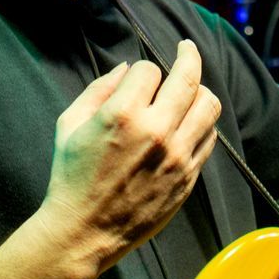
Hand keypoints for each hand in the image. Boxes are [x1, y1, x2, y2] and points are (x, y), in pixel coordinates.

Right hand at [39, 39, 221, 273]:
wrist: (83, 231)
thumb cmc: (71, 175)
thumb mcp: (70, 124)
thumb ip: (99, 89)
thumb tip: (127, 67)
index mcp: (122, 115)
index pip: (149, 70)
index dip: (142, 70)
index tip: (137, 79)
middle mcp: (156, 132)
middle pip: (188, 78)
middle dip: (188, 55)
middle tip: (187, 47)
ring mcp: (177, 156)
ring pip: (208, 105)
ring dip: (200, 90)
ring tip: (192, 87)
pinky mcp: (188, 177)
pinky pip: (209, 138)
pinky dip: (202, 123)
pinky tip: (190, 121)